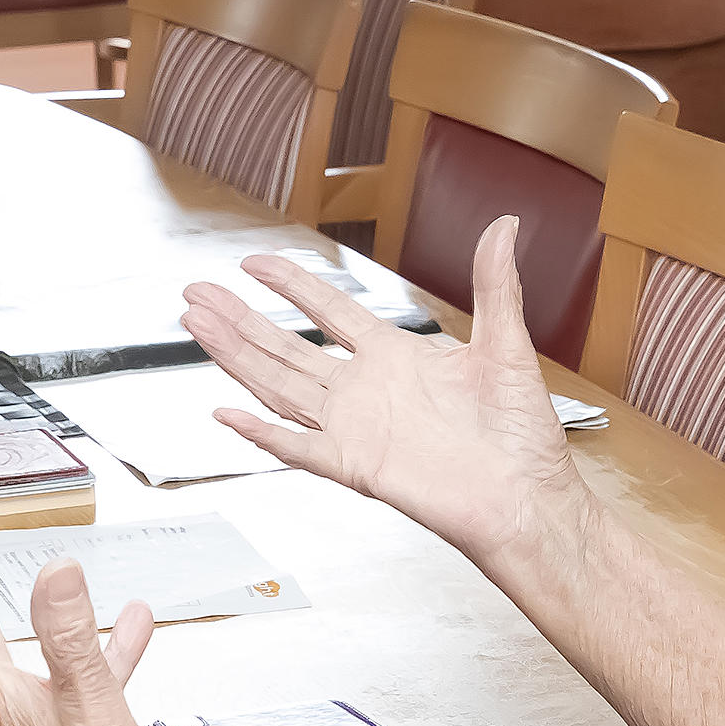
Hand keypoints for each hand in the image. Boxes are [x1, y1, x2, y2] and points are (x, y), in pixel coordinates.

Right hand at [178, 221, 587, 568]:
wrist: (527, 498)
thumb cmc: (523, 435)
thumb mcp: (506, 346)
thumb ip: (495, 286)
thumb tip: (504, 228)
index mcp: (396, 356)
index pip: (328, 310)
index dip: (290, 285)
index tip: (255, 263)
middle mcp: (365, 390)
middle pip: (286, 346)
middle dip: (239, 319)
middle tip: (197, 292)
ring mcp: (355, 428)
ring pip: (279, 386)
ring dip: (236, 358)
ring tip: (197, 328)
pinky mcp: (355, 465)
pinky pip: (297, 448)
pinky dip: (261, 433)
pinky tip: (227, 413)